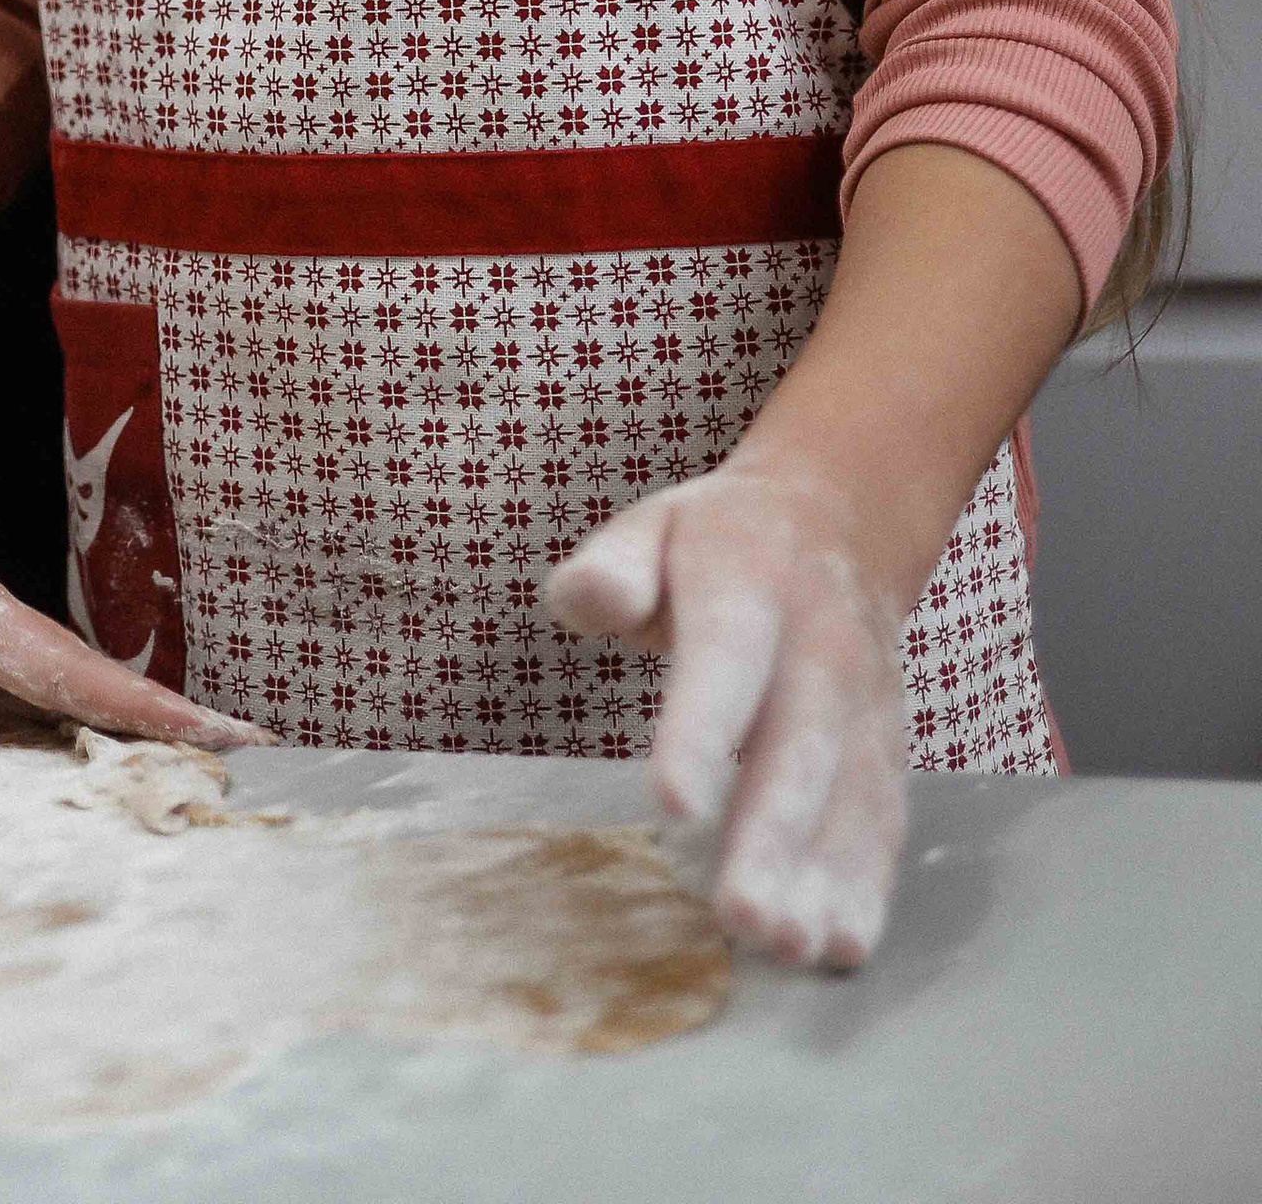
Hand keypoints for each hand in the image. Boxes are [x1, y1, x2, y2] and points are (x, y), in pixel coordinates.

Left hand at [0, 185, 256, 752]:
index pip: (64, 666)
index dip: (143, 709)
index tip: (227, 734)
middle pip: (75, 680)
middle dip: (154, 723)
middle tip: (240, 762)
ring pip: (39, 681)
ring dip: (102, 722)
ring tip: (171, 775)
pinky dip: (35, 716)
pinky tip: (46, 756)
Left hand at [543, 459, 908, 969]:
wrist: (839, 521)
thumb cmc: (716, 543)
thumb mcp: (653, 527)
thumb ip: (614, 566)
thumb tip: (582, 598)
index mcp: (751, 583)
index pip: (726, 659)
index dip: (702, 731)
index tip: (674, 806)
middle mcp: (821, 646)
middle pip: (800, 746)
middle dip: (773, 836)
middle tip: (742, 918)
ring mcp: (864, 701)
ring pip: (849, 795)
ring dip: (824, 878)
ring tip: (788, 949)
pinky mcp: (887, 746)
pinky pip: (882, 818)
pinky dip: (868, 885)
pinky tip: (840, 946)